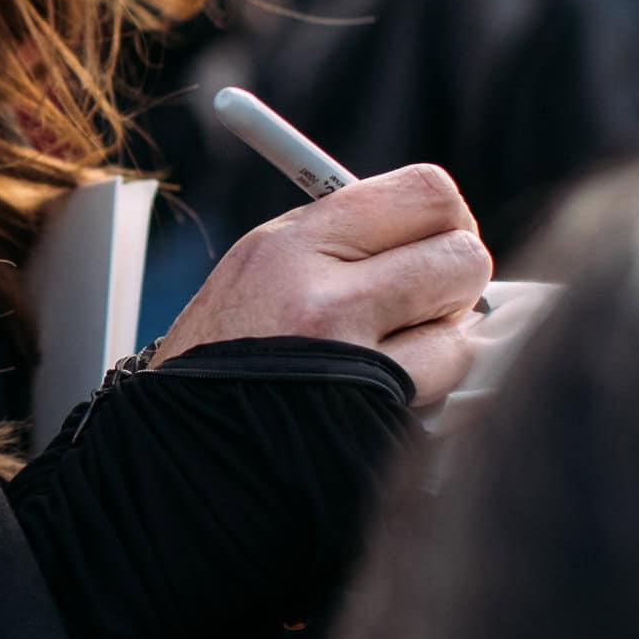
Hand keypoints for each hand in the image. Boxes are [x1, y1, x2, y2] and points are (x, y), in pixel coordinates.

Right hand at [151, 165, 489, 410]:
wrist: (176, 445)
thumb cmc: (223, 352)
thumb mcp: (260, 267)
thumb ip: (344, 238)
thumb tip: (439, 229)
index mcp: (292, 244)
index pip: (426, 193)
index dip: (448, 216)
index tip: (438, 235)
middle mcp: (321, 298)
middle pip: (462, 258)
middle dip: (457, 279)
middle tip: (428, 295)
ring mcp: (348, 366)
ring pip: (461, 331)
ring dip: (442, 343)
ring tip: (390, 353)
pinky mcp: (371, 420)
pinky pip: (444, 389)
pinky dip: (430, 389)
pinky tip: (383, 392)